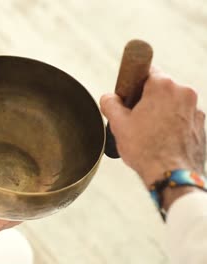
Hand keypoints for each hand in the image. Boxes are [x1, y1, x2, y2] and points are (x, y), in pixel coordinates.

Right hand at [100, 67, 205, 207]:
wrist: (172, 176)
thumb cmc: (146, 149)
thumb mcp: (118, 124)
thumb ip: (110, 104)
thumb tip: (109, 98)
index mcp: (163, 86)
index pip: (146, 70)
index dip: (133, 83)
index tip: (128, 96)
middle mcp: (184, 92)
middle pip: (160, 88)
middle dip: (147, 100)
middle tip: (134, 119)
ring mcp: (196, 109)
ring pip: (172, 104)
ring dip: (161, 113)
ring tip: (148, 134)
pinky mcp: (202, 126)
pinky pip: (182, 118)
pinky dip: (172, 125)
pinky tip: (161, 141)